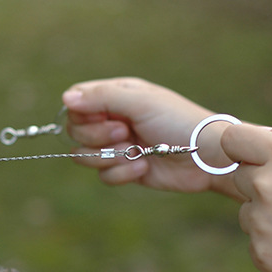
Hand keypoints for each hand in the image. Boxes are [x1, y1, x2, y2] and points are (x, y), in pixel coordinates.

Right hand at [63, 77, 230, 192]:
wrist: (207, 156)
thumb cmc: (178, 121)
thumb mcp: (140, 102)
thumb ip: (101, 98)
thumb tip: (65, 99)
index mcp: (116, 95)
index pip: (76, 102)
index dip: (81, 114)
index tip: (103, 117)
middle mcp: (113, 118)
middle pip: (75, 131)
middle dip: (97, 137)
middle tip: (125, 133)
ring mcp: (118, 145)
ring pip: (85, 156)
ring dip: (110, 157)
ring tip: (136, 153)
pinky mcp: (125, 169)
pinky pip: (104, 176)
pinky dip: (122, 174)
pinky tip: (144, 167)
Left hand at [221, 123, 271, 271]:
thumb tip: (264, 133)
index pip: (233, 139)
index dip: (240, 147)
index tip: (249, 156)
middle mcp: (266, 186)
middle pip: (240, 176)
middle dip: (261, 182)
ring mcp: (260, 222)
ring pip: (247, 211)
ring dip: (266, 215)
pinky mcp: (259, 252)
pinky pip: (255, 240)